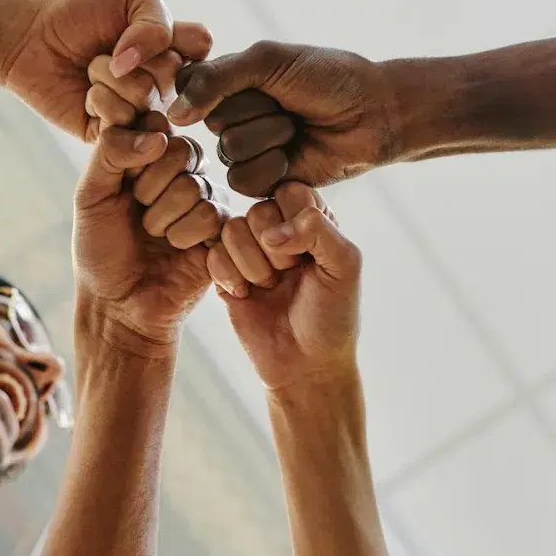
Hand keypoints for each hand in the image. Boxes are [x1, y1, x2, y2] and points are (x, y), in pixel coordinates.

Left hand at [0, 0, 211, 141]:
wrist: (33, 40)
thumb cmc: (82, 14)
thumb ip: (157, 21)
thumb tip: (140, 65)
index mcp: (177, 50)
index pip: (200, 46)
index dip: (170, 36)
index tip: (144, 31)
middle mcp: (167, 85)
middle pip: (172, 73)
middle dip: (130, 55)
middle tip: (108, 51)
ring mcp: (144, 112)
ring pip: (146, 98)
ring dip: (108, 76)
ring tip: (92, 71)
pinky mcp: (119, 136)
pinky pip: (123, 123)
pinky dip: (98, 100)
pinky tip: (86, 96)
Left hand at [73, 115, 226, 355]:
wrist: (119, 304)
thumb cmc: (100, 249)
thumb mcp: (90, 196)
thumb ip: (110, 153)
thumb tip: (156, 135)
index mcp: (148, 153)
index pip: (155, 123)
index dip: (134, 155)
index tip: (120, 183)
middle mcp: (180, 170)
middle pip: (181, 150)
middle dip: (149, 189)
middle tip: (138, 212)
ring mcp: (204, 197)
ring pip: (194, 185)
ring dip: (163, 219)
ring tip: (154, 236)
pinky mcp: (222, 227)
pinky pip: (210, 214)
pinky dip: (183, 236)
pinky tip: (175, 248)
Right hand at [167, 42, 396, 196]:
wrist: (375, 113)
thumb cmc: (328, 77)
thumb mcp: (270, 62)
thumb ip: (217, 80)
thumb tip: (174, 114)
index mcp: (229, 79)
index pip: (187, 85)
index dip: (211, 87)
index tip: (252, 78)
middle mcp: (232, 114)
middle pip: (211, 122)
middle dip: (256, 111)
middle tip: (288, 104)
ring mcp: (248, 148)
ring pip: (228, 153)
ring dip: (269, 138)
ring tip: (297, 128)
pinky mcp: (265, 181)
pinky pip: (244, 182)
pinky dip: (274, 167)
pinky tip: (297, 155)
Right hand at [206, 183, 361, 390]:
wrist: (305, 365)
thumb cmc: (332, 315)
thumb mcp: (345, 266)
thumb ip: (318, 229)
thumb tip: (271, 231)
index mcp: (310, 218)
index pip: (290, 191)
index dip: (295, 223)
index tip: (309, 256)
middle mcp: (278, 228)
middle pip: (257, 210)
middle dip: (274, 251)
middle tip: (289, 276)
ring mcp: (248, 250)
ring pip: (232, 230)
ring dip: (252, 266)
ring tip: (268, 287)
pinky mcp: (223, 271)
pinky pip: (211, 254)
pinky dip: (229, 277)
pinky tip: (245, 296)